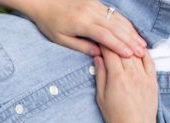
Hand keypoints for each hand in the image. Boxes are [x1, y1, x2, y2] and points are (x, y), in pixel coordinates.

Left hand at [21, 0, 145, 57]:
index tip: (130, 54)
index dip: (119, 46)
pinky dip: (125, 22)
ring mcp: (95, 5)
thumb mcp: (61, 39)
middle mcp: (91, 13)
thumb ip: (81, 46)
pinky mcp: (96, 2)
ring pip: (118, 19)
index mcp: (81, 23)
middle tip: (141, 51)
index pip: (105, 36)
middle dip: (130, 40)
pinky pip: (114, 13)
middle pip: (116, 27)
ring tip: (140, 42)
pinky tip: (131, 31)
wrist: (44, 2)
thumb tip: (99, 54)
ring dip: (131, 31)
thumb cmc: (50, 23)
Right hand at [94, 46, 158, 122]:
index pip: (110, 53)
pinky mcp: (153, 80)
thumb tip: (98, 59)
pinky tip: (137, 49)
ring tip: (122, 39)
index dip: (103, 43)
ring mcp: (144, 76)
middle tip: (108, 36)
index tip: (98, 39)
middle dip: (115, 41)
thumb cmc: (116, 117)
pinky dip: (143, 52)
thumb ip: (100, 76)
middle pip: (123, 50)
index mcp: (117, 78)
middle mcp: (132, 74)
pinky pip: (149, 60)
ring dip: (128, 44)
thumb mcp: (101, 97)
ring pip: (136, 53)